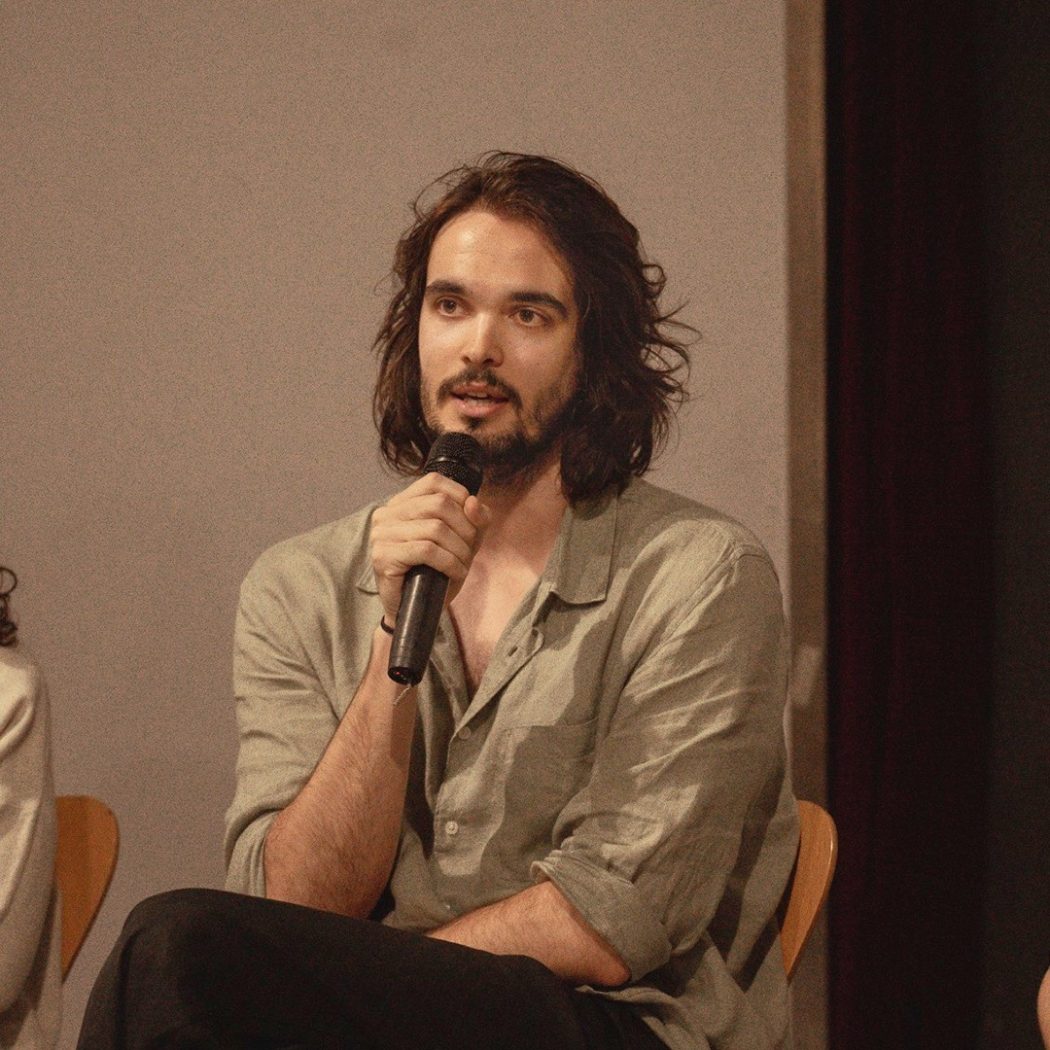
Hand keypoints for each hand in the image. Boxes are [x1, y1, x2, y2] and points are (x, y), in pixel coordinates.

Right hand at [370, 473, 489, 626]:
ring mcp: (382, 534)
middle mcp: (386, 513)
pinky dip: (449, 562)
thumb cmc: (437, 572)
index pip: (434, 481)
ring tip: (462, 565)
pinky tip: (453, 573)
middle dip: (464, 529)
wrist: (416, 611)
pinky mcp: (383, 556)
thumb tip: (474, 501)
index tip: (471, 523)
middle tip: (468, 551)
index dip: (461, 498)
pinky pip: (427, 550)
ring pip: (436, 528)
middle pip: (439, 504)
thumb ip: (474, 519)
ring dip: (459, 550)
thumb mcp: (463, 540)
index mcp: (401, 503)